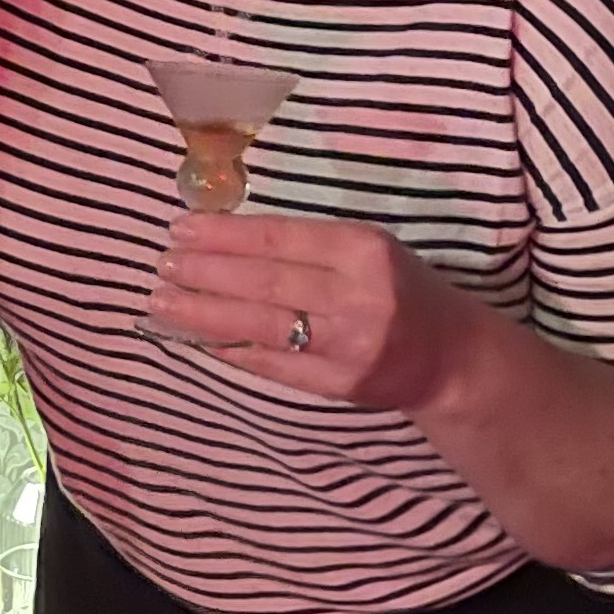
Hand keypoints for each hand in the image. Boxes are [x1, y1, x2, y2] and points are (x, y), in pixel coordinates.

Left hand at [146, 209, 487, 414]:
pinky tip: (199, 337)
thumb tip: (225, 240)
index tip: (181, 229)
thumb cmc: (400, 288)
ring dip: (205, 313)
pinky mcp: (339, 384)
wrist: (450, 357)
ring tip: (163, 302)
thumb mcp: (368, 248)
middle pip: (265, 282)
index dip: (224, 235)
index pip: (278, 238)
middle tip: (162, 265)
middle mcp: (356, 296)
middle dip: (205, 273)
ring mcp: (347, 345)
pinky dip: (232, 350)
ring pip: (262, 325)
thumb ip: (309, 244)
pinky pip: (273, 364)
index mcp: (364, 249)